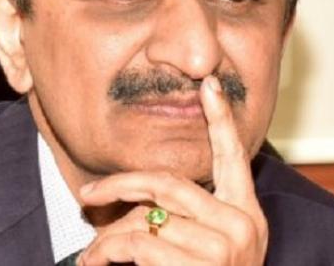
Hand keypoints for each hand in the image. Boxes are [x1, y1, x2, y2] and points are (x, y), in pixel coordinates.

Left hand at [77, 76, 267, 264]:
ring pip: (149, 216)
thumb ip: (177, 221)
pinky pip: (141, 242)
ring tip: (91, 256)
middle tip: (87, 195)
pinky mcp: (209, 264)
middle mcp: (243, 226)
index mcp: (247, 216)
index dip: (222, 120)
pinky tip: (99, 262)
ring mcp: (228, 246)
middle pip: (169, 182)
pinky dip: (109, 252)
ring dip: (109, 236)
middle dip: (120, 184)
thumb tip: (129, 204)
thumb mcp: (199, 252)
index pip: (234, 159)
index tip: (209, 85)